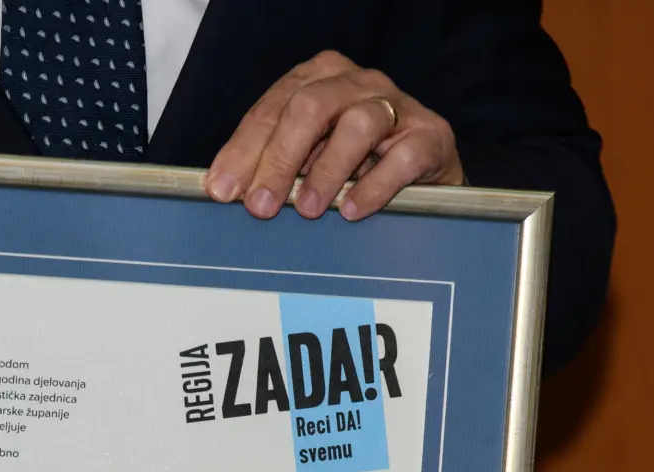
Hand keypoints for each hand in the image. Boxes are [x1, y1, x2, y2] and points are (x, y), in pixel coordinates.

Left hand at [204, 51, 463, 221]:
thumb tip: (228, 190)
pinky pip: (402, 156)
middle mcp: (357, 82)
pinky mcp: (429, 135)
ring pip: (356, 124)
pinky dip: (374, 185)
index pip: (273, 108)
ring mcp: (396, 105)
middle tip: (260, 206)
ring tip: (309, 209)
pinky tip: (352, 210)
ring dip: (326, 170)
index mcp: (319, 79)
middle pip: (310, 108)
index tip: (224, 189)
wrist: (426, 177)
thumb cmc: (358, 165)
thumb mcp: (310, 158)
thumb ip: (275, 165)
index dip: (244, 149)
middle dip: (278, 159)